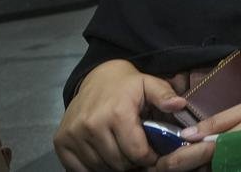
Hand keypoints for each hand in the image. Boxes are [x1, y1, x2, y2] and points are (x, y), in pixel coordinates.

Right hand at [54, 60, 186, 171]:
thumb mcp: (149, 84)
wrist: (96, 77)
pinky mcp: (61, 141)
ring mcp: (74, 134)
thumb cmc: (127, 85)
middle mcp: (92, 125)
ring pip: (100, 167)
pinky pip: (79, 169)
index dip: (149, 158)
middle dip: (132, 162)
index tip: (152, 154)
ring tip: (122, 153)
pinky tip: (104, 155)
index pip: (137, 152)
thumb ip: (165, 95)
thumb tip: (179, 105)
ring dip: (114, 165)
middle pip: (118, 163)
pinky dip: (93, 167)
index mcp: (117, 113)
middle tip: (137, 154)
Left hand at [159, 103, 240, 170]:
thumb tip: (186, 134)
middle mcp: (223, 163)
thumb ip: (214, 123)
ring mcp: (230, 169)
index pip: (187, 157)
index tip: (155, 160)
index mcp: (222, 145)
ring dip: (185, 169)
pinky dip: (201, 169)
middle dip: (172, 168)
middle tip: (157, 165)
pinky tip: (195, 165)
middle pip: (190, 170)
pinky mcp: (235, 171)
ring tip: (171, 164)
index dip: (168, 160)